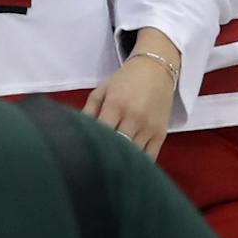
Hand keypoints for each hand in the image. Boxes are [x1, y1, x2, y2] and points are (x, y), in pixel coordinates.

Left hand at [84, 38, 179, 157]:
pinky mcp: (160, 134)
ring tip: (110, 169)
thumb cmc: (125, 80)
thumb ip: (88, 111)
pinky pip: (150, 157)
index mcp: (115, 105)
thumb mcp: (102, 90)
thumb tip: (76, 134)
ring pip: (133, 155)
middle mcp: (133, 118)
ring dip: (122, 163)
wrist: (156, 68)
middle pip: (117, 147)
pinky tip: (129, 166)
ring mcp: (148, 127)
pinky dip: (139, 165)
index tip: (83, 157)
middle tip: (95, 167)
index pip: (101, 134)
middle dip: (106, 158)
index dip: (92, 147)